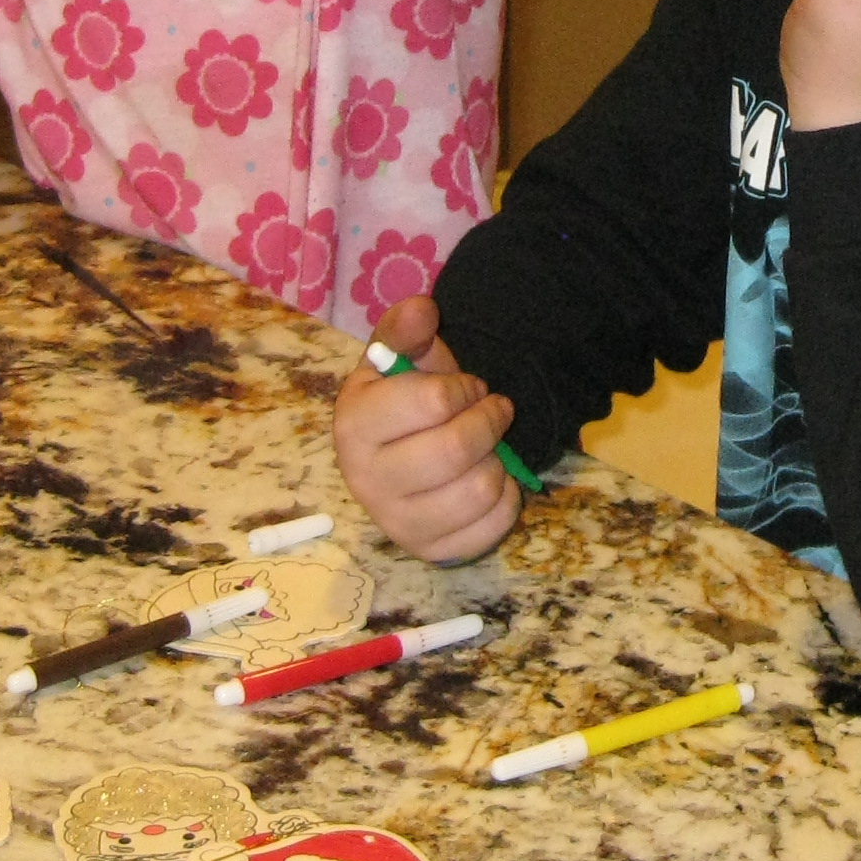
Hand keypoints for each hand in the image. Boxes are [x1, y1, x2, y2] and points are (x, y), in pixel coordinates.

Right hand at [332, 295, 521, 562]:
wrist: (401, 453)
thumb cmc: (403, 399)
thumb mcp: (399, 356)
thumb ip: (406, 329)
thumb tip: (422, 309)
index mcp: (354, 426)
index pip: (435, 402)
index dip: (465, 388)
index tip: (468, 387)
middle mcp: (366, 480)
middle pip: (457, 450)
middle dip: (489, 421)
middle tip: (493, 411)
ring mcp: (397, 523)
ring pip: (479, 490)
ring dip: (498, 460)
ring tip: (486, 448)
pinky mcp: (431, 552)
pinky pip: (492, 527)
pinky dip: (506, 499)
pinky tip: (488, 481)